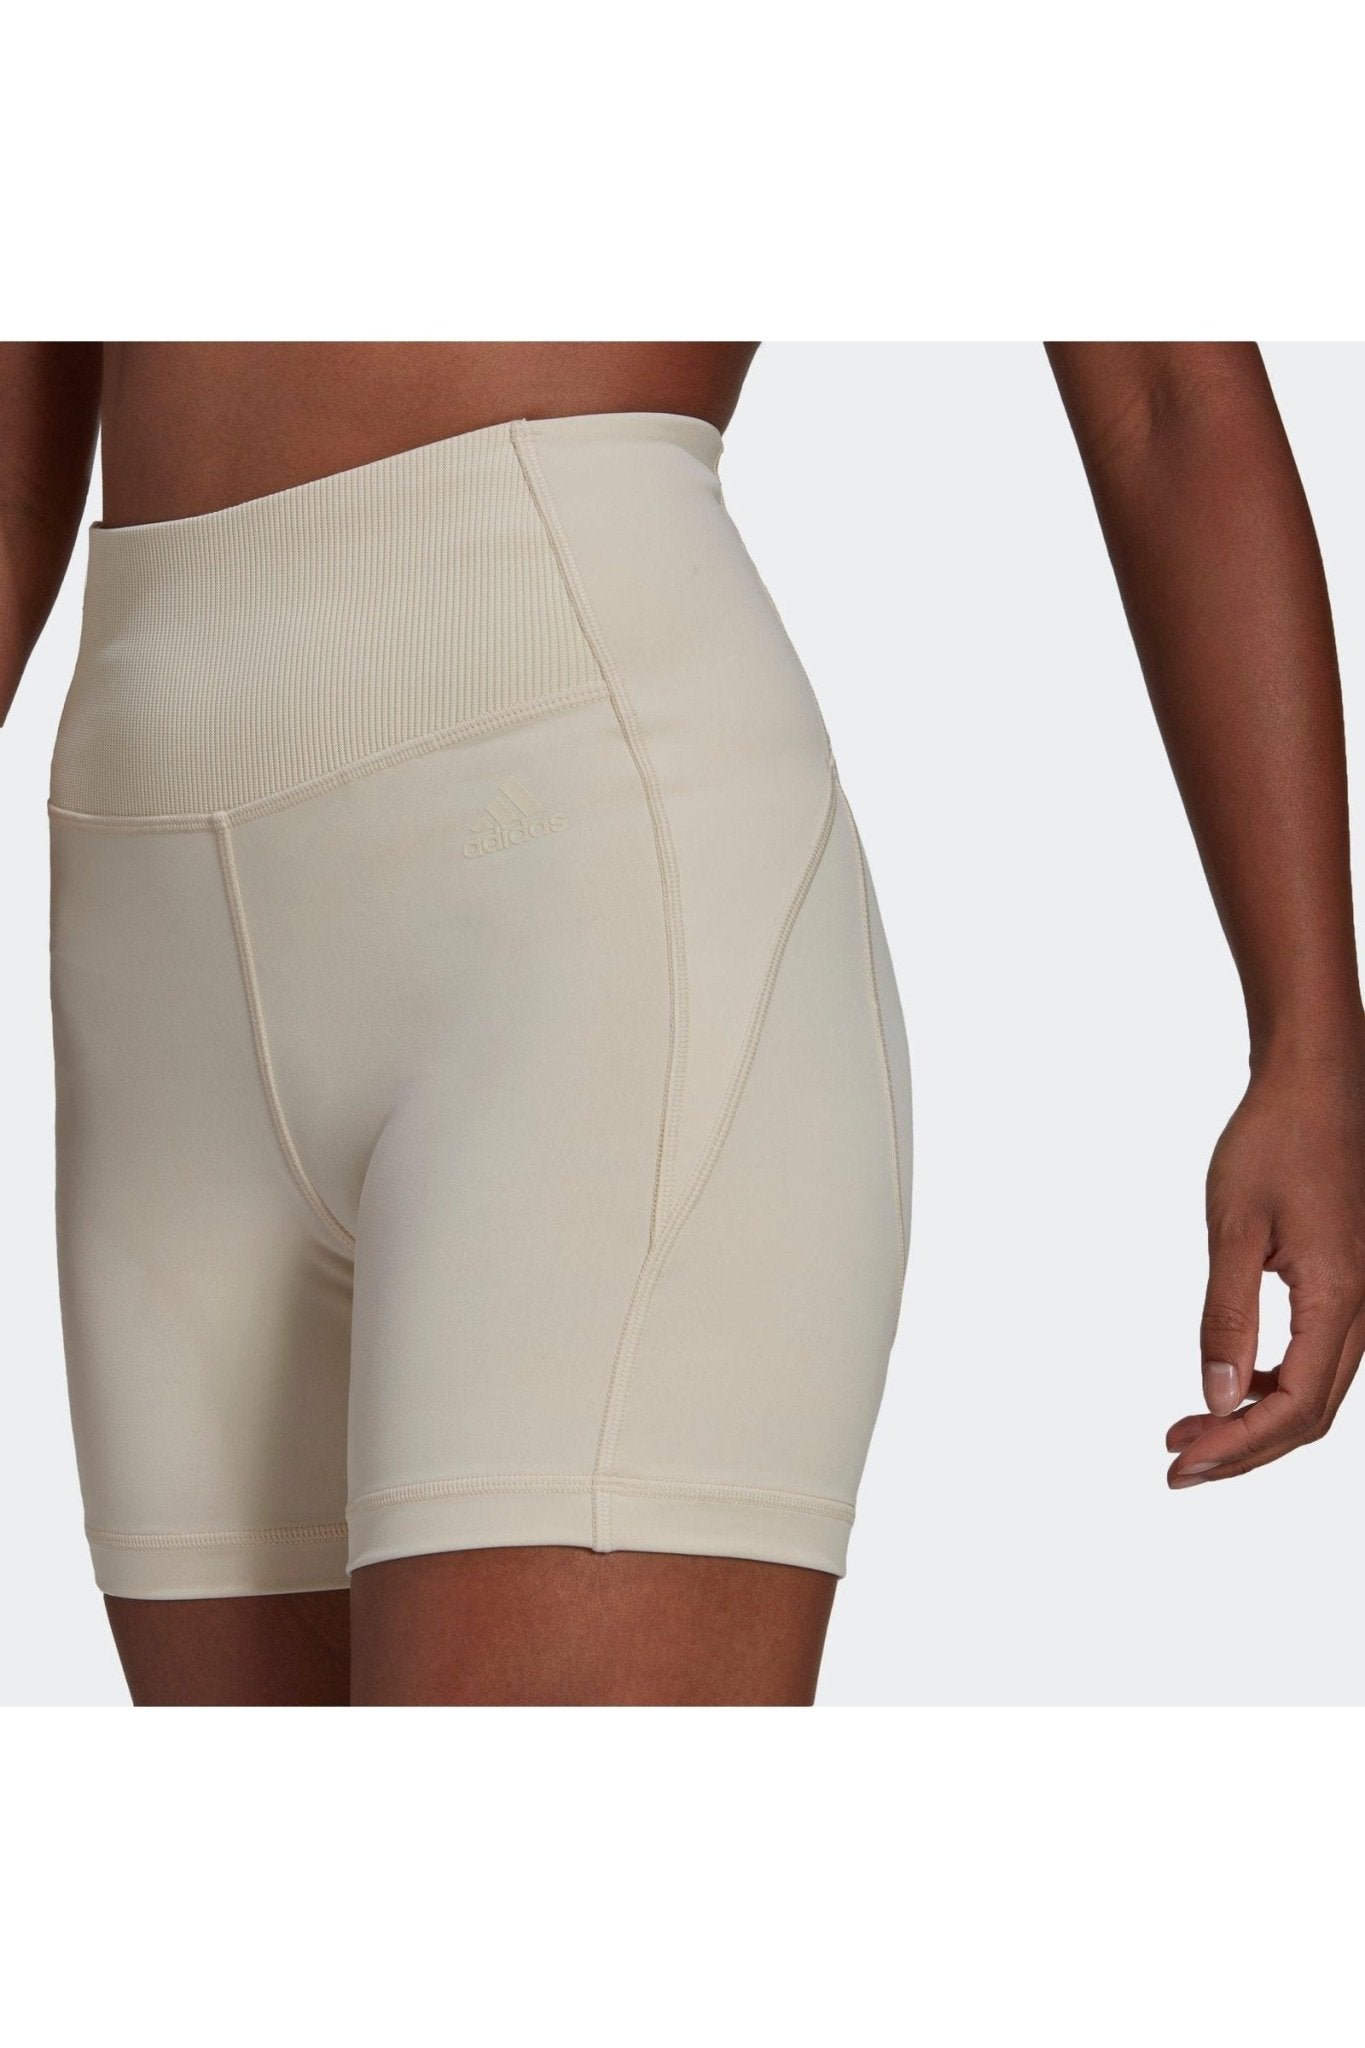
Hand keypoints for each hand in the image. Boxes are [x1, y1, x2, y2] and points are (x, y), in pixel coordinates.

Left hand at [1166, 1057, 1364, 1487]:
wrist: (1318, 1083)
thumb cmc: (1275, 1141)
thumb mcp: (1234, 1227)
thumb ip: (1226, 1316)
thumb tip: (1214, 1398)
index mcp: (1338, 1299)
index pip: (1293, 1408)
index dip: (1237, 1449)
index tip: (1181, 1467)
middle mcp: (1361, 1307)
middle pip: (1310, 1415)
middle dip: (1243, 1450)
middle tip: (1177, 1464)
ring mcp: (1361, 1296)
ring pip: (1317, 1390)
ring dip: (1255, 1420)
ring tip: (1189, 1430)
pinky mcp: (1349, 1282)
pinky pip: (1319, 1357)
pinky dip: (1272, 1384)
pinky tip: (1230, 1381)